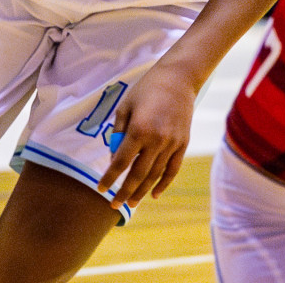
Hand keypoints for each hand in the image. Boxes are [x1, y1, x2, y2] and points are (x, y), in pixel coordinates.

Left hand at [97, 63, 198, 208]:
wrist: (178, 79)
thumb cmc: (146, 90)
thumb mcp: (125, 106)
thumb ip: (118, 132)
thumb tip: (115, 159)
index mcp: (139, 129)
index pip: (121, 162)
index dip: (110, 178)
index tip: (101, 189)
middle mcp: (157, 140)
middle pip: (138, 174)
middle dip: (125, 191)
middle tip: (114, 205)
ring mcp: (172, 143)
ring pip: (155, 175)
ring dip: (142, 192)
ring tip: (131, 203)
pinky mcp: (183, 144)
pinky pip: (173, 169)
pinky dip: (164, 184)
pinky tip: (154, 194)